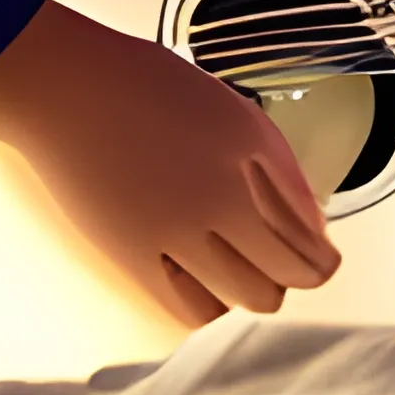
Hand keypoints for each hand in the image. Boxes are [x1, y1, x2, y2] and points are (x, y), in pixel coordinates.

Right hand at [0, 0, 341, 329]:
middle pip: (278, 279)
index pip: (306, 244)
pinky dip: (209, 304)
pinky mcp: (131, 258)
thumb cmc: (146, 85)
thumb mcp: (234, 111)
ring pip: (239, 300)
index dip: (321, 260)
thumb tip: (311, 221)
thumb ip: (281, 168)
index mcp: (246, 162)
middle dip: (294, 275)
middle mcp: (213, 204)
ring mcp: (170, 235)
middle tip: (289, 260)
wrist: (70, 89)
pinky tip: (207, 282)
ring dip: (253, 291)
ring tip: (247, 269)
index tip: (324, 258)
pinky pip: (187, 309)